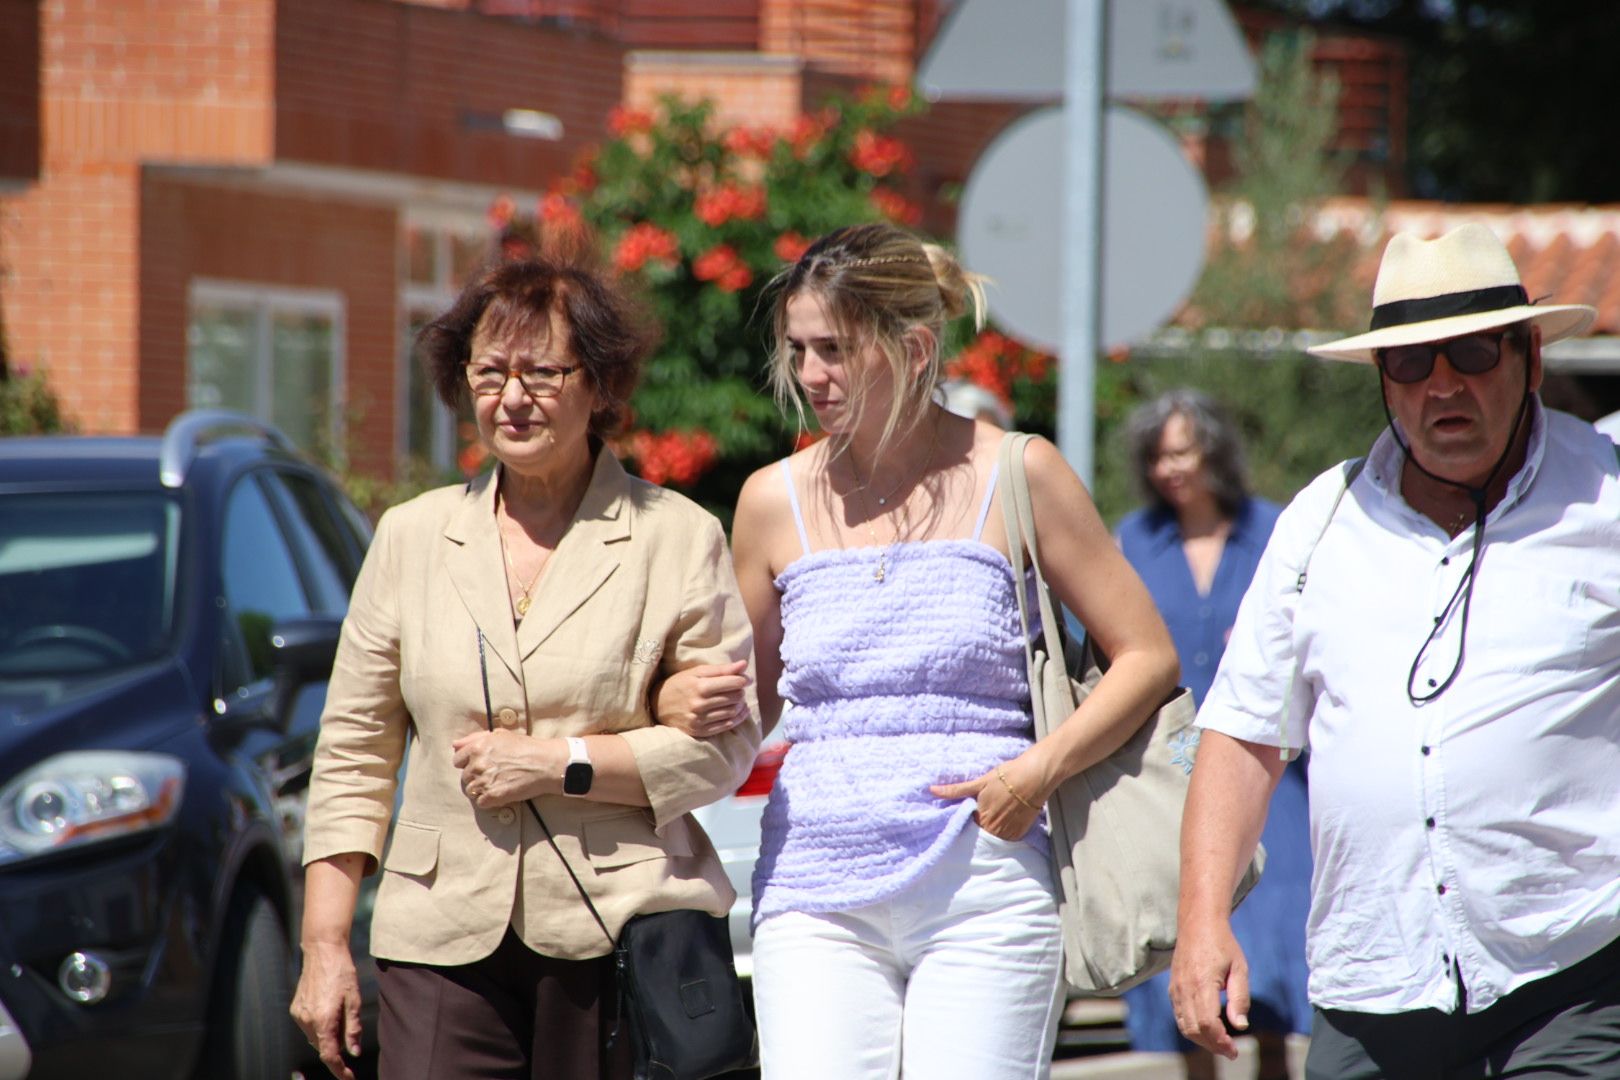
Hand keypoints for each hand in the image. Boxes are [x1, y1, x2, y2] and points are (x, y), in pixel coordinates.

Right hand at [291, 940, 361, 1079]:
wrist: (322, 951)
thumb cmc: (342, 972)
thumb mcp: (354, 1000)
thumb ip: (353, 1028)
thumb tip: (354, 1051)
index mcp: (323, 1020)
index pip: (329, 1055)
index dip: (339, 1070)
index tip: (349, 1077)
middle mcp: (307, 1021)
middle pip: (323, 1046)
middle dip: (336, 1047)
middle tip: (350, 1030)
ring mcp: (299, 1015)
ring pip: (315, 1037)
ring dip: (328, 1035)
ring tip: (340, 1012)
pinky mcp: (295, 1009)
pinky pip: (308, 1026)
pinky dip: (319, 1026)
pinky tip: (328, 1009)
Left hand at [451, 729, 556, 807]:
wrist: (546, 763)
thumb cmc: (526, 747)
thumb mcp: (500, 735)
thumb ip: (474, 738)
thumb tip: (455, 745)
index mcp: (477, 747)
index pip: (458, 760)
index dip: (469, 762)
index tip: (483, 764)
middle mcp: (478, 763)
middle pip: (465, 776)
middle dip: (477, 776)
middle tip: (496, 774)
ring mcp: (484, 781)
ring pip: (472, 790)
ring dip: (482, 789)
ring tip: (499, 784)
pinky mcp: (493, 796)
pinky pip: (481, 803)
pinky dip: (489, 800)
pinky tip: (501, 793)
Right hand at [654, 660, 750, 737]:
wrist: (657, 706)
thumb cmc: (679, 684)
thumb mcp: (697, 672)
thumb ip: (721, 669)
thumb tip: (744, 665)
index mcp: (700, 686)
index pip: (734, 683)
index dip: (743, 680)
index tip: (745, 679)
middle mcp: (700, 705)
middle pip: (735, 697)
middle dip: (740, 692)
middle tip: (738, 689)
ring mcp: (700, 720)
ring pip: (733, 712)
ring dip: (740, 705)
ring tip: (738, 700)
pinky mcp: (700, 731)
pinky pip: (726, 726)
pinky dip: (737, 718)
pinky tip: (739, 711)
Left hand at [929, 753, 1046, 840]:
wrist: (1033, 777)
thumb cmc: (1005, 778)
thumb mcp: (978, 783)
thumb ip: (955, 790)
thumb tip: (932, 790)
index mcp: (980, 818)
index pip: (966, 830)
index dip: (964, 826)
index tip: (964, 823)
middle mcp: (993, 829)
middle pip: (980, 836)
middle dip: (977, 831)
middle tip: (981, 820)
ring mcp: (1008, 832)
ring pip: (994, 839)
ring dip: (991, 834)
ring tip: (993, 822)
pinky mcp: (1020, 833)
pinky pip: (1008, 840)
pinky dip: (1004, 834)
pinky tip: (1004, 823)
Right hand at [1168, 915, 1249, 1059]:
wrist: (1198, 924)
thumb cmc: (1223, 945)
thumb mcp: (1239, 969)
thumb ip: (1240, 998)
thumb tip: (1240, 1026)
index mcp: (1202, 982)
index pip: (1207, 1023)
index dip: (1220, 1041)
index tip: (1234, 1050)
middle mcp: (1185, 988)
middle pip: (1194, 1029)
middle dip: (1212, 1045)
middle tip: (1230, 1051)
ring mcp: (1176, 988)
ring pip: (1184, 1026)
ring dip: (1202, 1040)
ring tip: (1221, 1043)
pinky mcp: (1173, 989)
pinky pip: (1180, 1016)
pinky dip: (1192, 1029)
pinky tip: (1207, 1030)